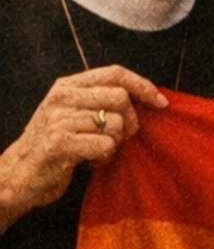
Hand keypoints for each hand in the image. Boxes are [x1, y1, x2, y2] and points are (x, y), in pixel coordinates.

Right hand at [0, 66, 167, 231]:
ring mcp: (58, 119)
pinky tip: (91, 162)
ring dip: (116, 144)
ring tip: (99, 152)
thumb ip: (101, 102)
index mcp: (67, 85)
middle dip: (131, 122)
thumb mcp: (74, 114)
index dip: (143, 86)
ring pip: (115, 124)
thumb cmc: (56, 146)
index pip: (115, 73)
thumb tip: (148, 99)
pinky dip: (105, 157)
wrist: (18, 175)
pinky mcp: (59, 143)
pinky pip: (105, 145)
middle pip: (120, 98)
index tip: (161, 104)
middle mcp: (62, 97)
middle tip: (121, 139)